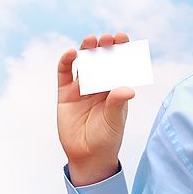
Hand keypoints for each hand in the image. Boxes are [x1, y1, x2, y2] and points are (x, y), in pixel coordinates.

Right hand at [57, 32, 134, 185]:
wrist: (87, 156)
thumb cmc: (107, 138)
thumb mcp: (114, 120)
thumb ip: (117, 103)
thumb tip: (128, 89)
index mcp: (116, 88)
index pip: (120, 64)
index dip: (122, 50)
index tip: (124, 38)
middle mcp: (99, 85)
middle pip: (102, 60)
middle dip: (105, 47)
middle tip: (108, 38)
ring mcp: (82, 88)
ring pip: (84, 64)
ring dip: (87, 50)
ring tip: (91, 40)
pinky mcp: (65, 94)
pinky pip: (64, 74)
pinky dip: (66, 62)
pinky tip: (71, 53)